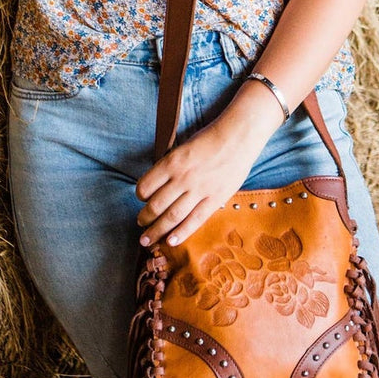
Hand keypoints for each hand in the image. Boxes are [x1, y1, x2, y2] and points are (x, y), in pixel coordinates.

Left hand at [136, 115, 259, 248]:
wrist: (238, 136)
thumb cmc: (210, 138)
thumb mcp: (182, 147)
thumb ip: (170, 166)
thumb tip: (158, 185)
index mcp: (171, 162)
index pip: (146, 186)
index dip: (140, 196)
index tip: (142, 200)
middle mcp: (182, 178)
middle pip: (156, 205)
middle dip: (144, 218)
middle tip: (140, 224)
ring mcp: (199, 190)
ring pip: (172, 216)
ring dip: (157, 230)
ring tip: (148, 239)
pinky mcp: (215, 199)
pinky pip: (195, 220)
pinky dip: (181, 233)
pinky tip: (170, 242)